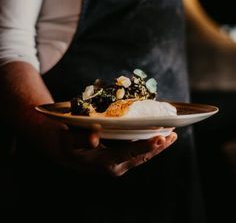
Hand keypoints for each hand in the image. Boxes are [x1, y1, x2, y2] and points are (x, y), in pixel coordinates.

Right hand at [28, 113, 176, 176]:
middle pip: (141, 156)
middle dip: (158, 147)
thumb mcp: (68, 141)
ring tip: (169, 136)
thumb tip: (95, 137)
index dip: (147, 146)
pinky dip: (146, 144)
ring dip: (155, 146)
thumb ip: (81, 140)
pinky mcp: (117, 158)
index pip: (131, 154)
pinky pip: (135, 152)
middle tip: (173, 135)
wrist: (59, 149)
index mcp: (104, 163)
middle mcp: (114, 166)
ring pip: (140, 155)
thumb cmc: (64, 142)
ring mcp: (116, 163)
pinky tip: (153, 137)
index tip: (161, 138)